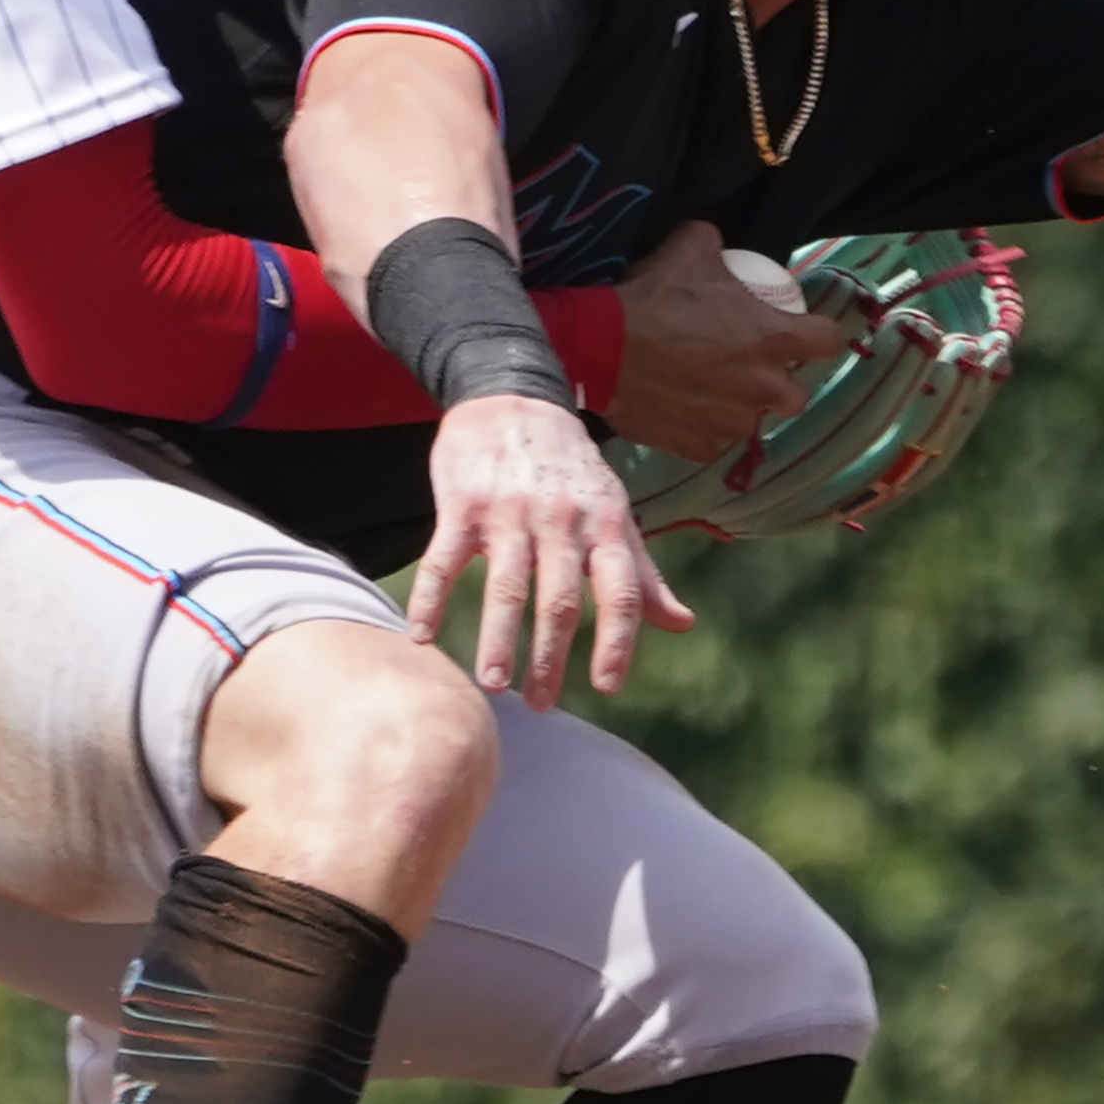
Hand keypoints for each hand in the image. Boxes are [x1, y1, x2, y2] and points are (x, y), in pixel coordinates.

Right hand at [410, 392, 694, 706]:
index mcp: (605, 525)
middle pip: (560, 600)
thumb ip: (643, 573)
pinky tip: (420, 636)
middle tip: (539, 705)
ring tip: (492, 684)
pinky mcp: (462, 503)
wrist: (512, 397)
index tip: (607, 686)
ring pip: (506, 586)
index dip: (617, 640)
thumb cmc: (570, 469)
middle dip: (550, 657)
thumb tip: (683, 624)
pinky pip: (444, 559)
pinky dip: (431, 599)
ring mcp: (510, 512)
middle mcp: (562, 521)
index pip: (620, 591)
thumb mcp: (614, 512)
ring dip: (498, 640)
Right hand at [601, 220, 852, 460]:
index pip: (828, 341)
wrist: (599, 348)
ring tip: (708, 392)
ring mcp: (731, 423)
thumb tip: (719, 246)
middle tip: (750, 369)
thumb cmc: (652, 297)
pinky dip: (701, 427)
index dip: (819, 334)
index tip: (803, 331)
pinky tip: (680, 409)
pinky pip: (711, 441)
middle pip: (796, 396)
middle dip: (780, 385)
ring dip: (737, 408)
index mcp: (773, 339)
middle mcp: (762, 388)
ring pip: (750, 422)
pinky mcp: (698, 447)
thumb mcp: (690, 248)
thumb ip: (717, 246)